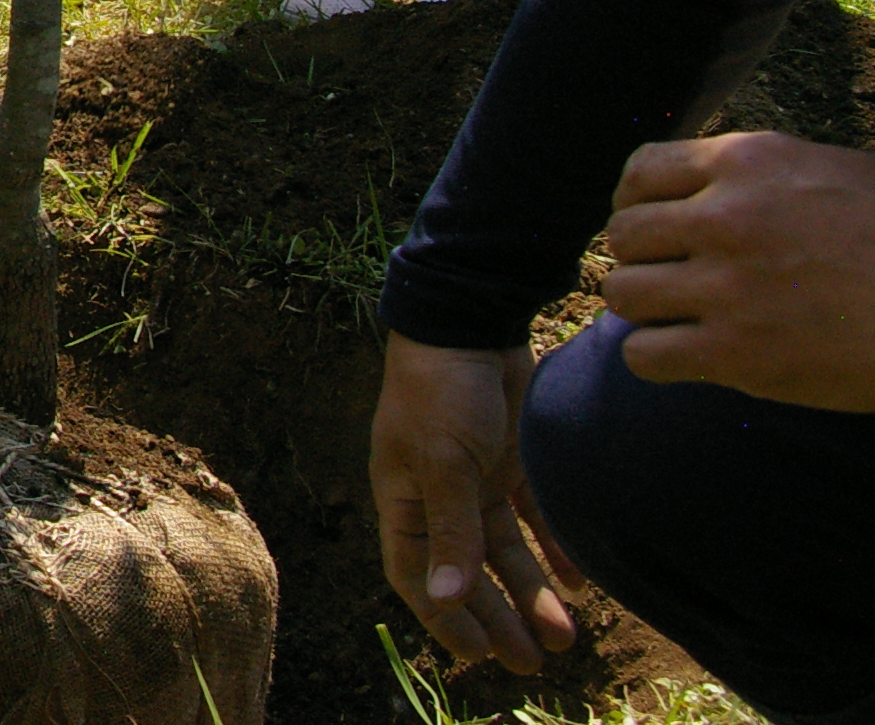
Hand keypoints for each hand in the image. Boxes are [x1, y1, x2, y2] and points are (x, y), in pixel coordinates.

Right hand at [368, 335, 582, 673]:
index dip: (443, 619)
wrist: (472, 322)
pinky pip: (535, 519)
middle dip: (499, 619)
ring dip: (533, 593)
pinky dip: (556, 550)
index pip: (415, 575)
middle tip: (534, 663)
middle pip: (468, 573)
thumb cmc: (441, 390)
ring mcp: (477, 480)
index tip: (478, 658)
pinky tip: (580, 584)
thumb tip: (441, 600)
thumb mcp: (443, 464)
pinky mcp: (512, 462)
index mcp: (405, 500)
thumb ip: (449, 532)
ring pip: (506, 553)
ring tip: (567, 637)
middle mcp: (439, 498)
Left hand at [601, 132, 874, 411]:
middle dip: (644, 258)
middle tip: (676, 277)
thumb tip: (699, 187)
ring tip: (681, 316)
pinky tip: (690, 355)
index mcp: (750, 163)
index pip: (641, 172)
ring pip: (624, 293)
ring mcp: (730, 287)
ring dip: (647, 308)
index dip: (636, 202)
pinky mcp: (739, 355)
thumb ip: (758, 176)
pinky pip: (644, 355)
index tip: (654, 226)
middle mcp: (728, 218)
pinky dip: (657, 358)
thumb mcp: (833, 174)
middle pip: (623, 235)